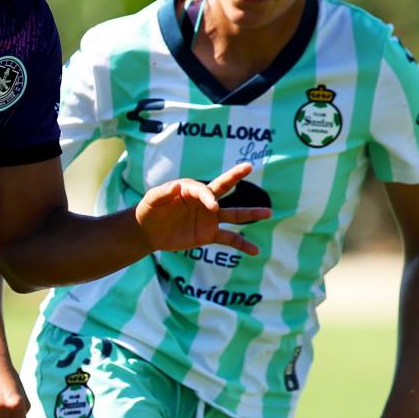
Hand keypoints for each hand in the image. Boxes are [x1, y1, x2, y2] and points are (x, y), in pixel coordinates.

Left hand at [135, 162, 271, 256]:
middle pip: (224, 188)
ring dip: (251, 214)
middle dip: (235, 177)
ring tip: (269, 212)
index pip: (205, 190)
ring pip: (234, 214)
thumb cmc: (149, 210)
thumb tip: (176, 187)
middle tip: (248, 166)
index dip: (208, 197)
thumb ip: (163, 193)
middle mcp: (204, 201)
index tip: (212, 207)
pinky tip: (255, 250)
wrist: (149, 230)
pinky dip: (242, 244)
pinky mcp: (208, 234)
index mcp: (191, 189)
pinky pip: (229, 238)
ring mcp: (209, 218)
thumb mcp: (152, 200)